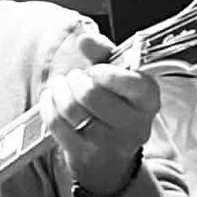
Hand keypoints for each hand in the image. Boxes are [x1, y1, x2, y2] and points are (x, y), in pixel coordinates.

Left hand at [39, 30, 159, 194]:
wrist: (110, 157)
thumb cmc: (114, 106)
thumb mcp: (117, 76)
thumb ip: (104, 52)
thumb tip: (85, 39)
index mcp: (148, 101)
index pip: (134, 85)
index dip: (109, 74)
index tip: (97, 70)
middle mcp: (134, 126)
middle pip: (92, 95)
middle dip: (77, 79)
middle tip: (76, 77)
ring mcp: (108, 144)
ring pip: (71, 109)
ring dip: (60, 90)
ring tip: (62, 86)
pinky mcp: (83, 156)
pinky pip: (56, 123)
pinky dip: (48, 106)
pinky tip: (52, 99)